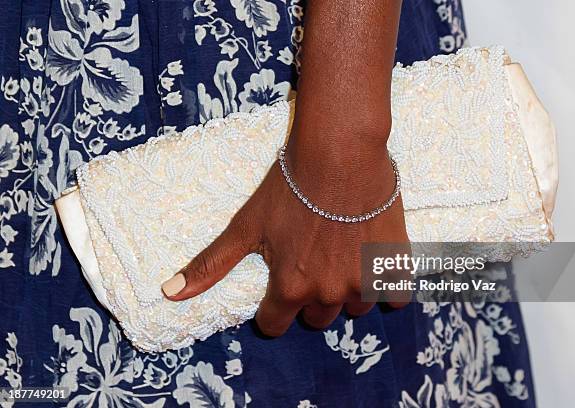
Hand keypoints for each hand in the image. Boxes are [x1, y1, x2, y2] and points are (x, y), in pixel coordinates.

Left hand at [161, 142, 409, 336]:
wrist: (340, 152)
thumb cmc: (289, 186)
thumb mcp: (246, 225)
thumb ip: (211, 264)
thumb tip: (168, 294)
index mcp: (290, 288)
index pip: (275, 324)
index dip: (274, 307)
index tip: (281, 284)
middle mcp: (327, 294)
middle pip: (316, 317)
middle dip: (312, 295)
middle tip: (314, 257)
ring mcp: (364, 283)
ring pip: (355, 307)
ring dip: (349, 288)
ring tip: (343, 250)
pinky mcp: (394, 267)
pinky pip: (394, 298)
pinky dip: (387, 285)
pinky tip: (374, 258)